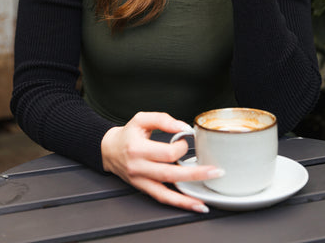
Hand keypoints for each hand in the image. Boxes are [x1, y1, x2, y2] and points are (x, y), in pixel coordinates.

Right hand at [101, 111, 222, 212]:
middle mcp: (138, 167)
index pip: (166, 153)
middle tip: (215, 171)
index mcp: (138, 148)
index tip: (186, 140)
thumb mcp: (142, 119)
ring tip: (206, 198)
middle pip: (170, 173)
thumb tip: (183, 126)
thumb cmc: (128, 134)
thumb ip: (163, 120)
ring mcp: (141, 180)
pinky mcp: (143, 188)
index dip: (181, 146)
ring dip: (188, 196)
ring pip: (166, 191)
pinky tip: (194, 205)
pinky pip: (162, 198)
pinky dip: (179, 203)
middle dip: (195, 174)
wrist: (109, 149)